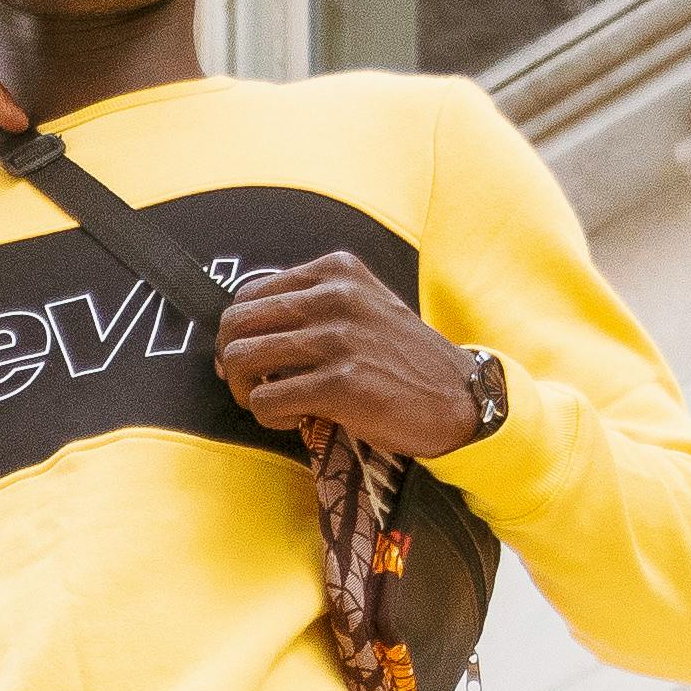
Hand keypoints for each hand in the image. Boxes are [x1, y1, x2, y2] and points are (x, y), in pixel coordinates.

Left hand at [216, 253, 489, 462]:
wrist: (459, 396)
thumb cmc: (403, 358)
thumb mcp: (363, 307)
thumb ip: (311, 306)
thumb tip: (242, 332)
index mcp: (337, 271)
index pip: (250, 293)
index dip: (238, 331)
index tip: (249, 357)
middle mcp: (335, 297)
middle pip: (236, 324)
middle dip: (231, 361)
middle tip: (249, 385)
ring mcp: (339, 339)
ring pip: (242, 361)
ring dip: (246, 391)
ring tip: (272, 403)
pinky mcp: (341, 384)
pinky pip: (267, 400)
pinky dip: (270, 416)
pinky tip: (295, 418)